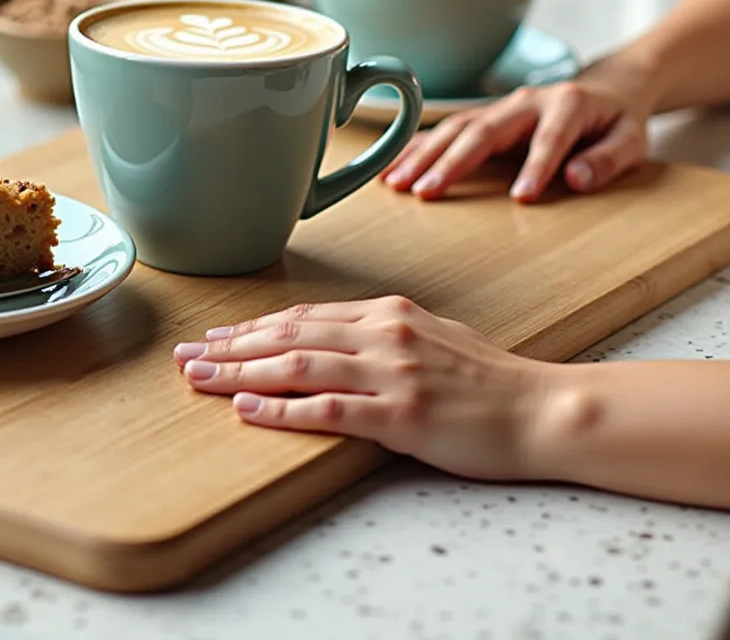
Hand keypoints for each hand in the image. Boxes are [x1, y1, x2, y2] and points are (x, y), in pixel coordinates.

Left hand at [172, 296, 560, 481]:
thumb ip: (383, 335)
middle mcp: (386, 334)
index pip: (305, 317)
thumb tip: (335, 339)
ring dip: (241, 374)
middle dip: (231, 348)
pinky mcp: (401, 416)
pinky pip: (328, 410)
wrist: (543, 411)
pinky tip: (248, 410)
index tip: (214, 339)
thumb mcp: (434, 338)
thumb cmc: (491, 382)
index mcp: (390, 313)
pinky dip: (282, 409)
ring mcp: (392, 374)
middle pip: (290, 336)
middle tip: (186, 358)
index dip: (253, 328)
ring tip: (200, 381)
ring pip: (298, 366)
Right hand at [381, 72, 653, 202]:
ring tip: (394, 183)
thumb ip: (607, 159)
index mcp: (567, 104)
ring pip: (456, 129)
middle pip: (485, 130)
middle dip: (453, 161)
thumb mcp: (632, 141)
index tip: (522, 198)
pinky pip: (446, 132)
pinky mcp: (484, 117)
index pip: (549, 138)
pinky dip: (417, 149)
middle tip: (425, 192)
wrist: (607, 90)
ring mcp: (500, 107)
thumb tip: (575, 178)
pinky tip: (390, 167)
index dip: (537, 166)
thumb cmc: (617, 122)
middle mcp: (526, 101)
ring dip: (423, 155)